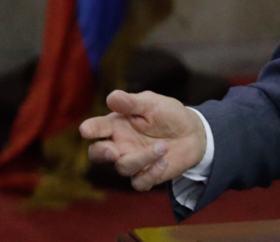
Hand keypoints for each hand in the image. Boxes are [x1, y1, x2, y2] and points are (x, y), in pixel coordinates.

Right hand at [79, 90, 206, 191]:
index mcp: (117, 125)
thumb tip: (111, 97)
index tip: (86, 130)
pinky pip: (139, 183)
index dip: (90, 129)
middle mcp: (119, 144)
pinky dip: (150, 174)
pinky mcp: (146, 175)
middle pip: (98, 154)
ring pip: (123, 168)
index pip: (97, 128)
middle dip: (101, 154)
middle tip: (112, 152)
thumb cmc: (169, 114)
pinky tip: (164, 161)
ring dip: (142, 159)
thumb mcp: (153, 103)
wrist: (193, 132)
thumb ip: (132, 102)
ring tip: (163, 146)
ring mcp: (132, 161)